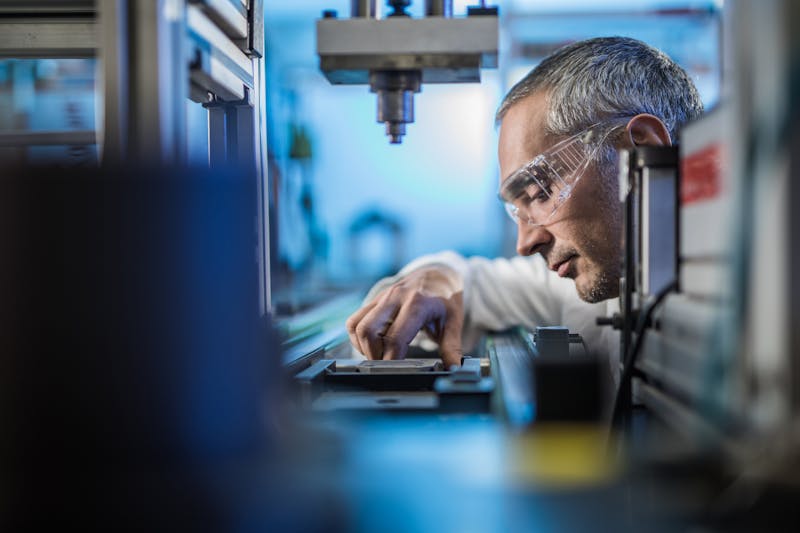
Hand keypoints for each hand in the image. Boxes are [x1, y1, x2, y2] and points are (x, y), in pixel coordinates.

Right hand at [346, 266, 463, 367]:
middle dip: (373, 355)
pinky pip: (354, 320)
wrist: (438, 274)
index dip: (391, 360)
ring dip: (363, 346)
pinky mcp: (374, 299)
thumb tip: (454, 369)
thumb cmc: (446, 299)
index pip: (395, 338)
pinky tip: (373, 344)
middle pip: (368, 331)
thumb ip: (452, 347)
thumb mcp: (454, 322)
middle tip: (386, 364)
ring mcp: (382, 297)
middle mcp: (395, 297)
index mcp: (417, 304)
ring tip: (380, 354)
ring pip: (356, 325)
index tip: (396, 371)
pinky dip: (358, 337)